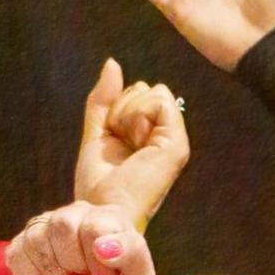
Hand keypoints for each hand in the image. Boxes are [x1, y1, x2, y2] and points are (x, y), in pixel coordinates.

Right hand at [5, 202, 153, 274]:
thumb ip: (132, 253)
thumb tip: (102, 245)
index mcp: (108, 218)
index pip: (94, 225)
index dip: (97, 259)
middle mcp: (76, 215)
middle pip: (63, 224)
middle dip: (74, 262)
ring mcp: (45, 229)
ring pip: (38, 236)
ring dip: (54, 270)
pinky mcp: (21, 247)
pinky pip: (18, 253)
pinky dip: (33, 274)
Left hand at [71, 58, 193, 224]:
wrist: (101, 210)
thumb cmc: (98, 184)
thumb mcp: (96, 132)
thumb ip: (104, 99)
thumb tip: (112, 63)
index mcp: (151, 136)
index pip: (138, 92)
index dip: (116, 107)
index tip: (111, 137)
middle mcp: (167, 136)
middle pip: (144, 88)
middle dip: (121, 108)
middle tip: (118, 142)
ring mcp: (174, 140)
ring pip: (152, 91)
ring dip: (127, 113)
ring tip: (126, 144)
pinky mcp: (177, 144)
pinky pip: (159, 101)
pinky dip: (137, 115)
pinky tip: (133, 141)